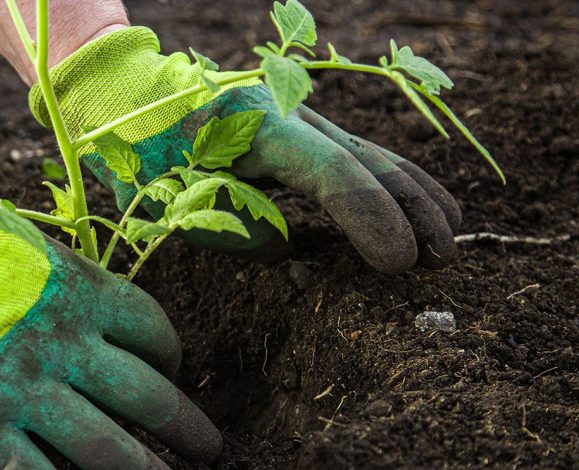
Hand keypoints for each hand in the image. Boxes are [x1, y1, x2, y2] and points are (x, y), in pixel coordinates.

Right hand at [0, 198, 219, 469]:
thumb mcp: (25, 243)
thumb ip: (63, 279)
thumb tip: (88, 304)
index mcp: (81, 292)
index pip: (151, 332)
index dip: (170, 356)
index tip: (170, 370)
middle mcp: (67, 346)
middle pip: (147, 397)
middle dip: (187, 428)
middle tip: (211, 449)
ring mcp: (26, 390)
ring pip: (108, 450)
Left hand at [31, 27, 461, 272]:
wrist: (128, 95)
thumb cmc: (140, 151)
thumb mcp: (166, 199)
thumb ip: (227, 227)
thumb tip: (283, 245)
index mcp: (257, 128)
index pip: (334, 176)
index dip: (373, 220)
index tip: (398, 265)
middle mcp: (290, 113)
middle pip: (369, 162)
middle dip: (411, 212)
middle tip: (440, 261)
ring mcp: (300, 115)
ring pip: (373, 153)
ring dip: (416, 196)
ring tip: (450, 239)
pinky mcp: (300, 127)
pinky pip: (358, 155)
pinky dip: (394, 182)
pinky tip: (423, 206)